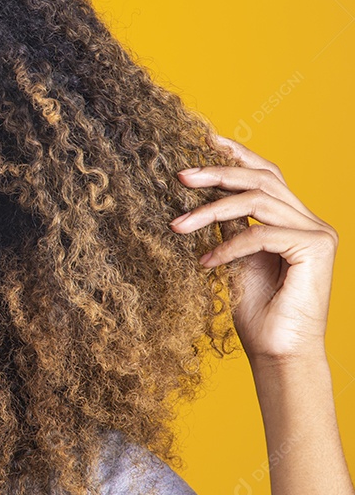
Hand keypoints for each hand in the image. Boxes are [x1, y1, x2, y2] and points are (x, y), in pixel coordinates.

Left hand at [168, 135, 337, 363]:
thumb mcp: (233, 257)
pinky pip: (261, 234)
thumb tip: (199, 193)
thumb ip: (228, 225)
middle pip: (262, 178)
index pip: (267, 174)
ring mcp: (317, 233)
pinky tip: (205, 263)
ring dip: (211, 211)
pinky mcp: (316, 249)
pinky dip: (227, 246)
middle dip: (217, 172)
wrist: (276, 353)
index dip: (237, 153)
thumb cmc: (255, 310)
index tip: (204, 140)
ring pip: (258, 201)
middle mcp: (310, 220)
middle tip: (179, 176)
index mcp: (293, 218)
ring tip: (177, 225)